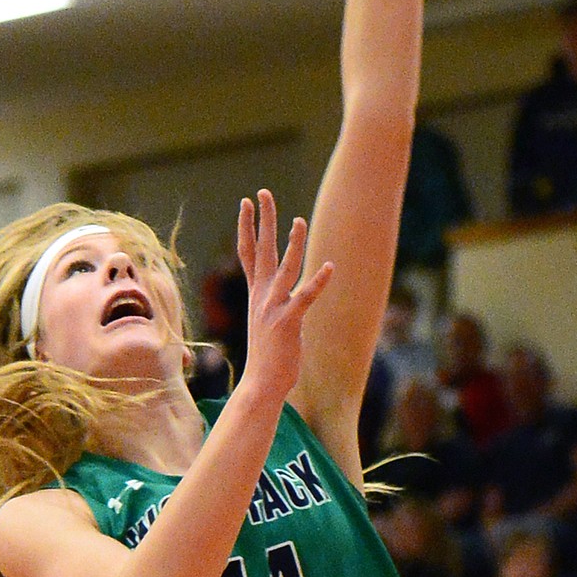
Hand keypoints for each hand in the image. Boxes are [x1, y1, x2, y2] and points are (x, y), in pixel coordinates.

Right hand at [236, 190, 331, 404]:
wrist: (261, 384)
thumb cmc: (268, 356)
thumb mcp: (266, 321)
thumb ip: (272, 303)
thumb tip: (280, 293)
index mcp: (256, 294)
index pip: (248, 252)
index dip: (246, 226)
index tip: (245, 202)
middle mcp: (261, 296)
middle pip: (260, 250)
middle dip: (262, 220)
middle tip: (262, 193)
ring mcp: (273, 308)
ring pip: (285, 269)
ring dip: (293, 244)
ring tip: (299, 220)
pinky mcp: (287, 323)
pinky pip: (305, 297)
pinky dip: (318, 282)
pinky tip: (330, 266)